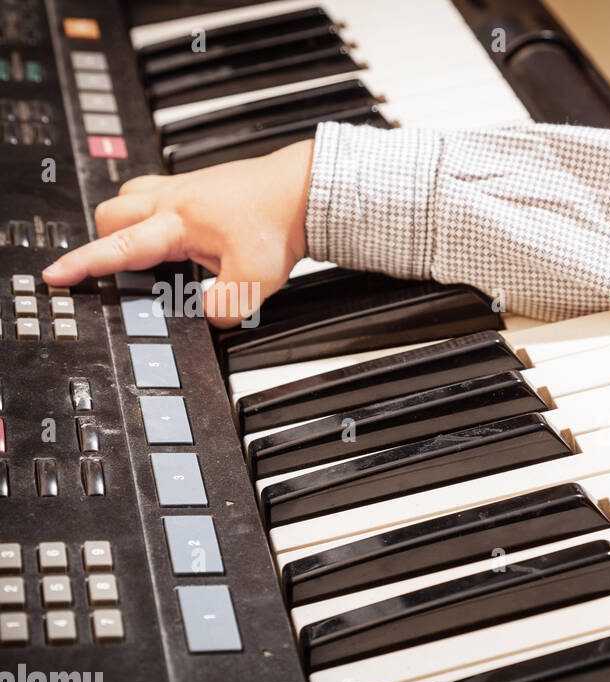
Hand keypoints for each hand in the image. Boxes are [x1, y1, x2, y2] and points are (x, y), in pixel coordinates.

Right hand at [41, 138, 314, 327]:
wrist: (304, 191)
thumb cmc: (279, 224)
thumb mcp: (256, 283)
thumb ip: (225, 309)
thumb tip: (207, 321)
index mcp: (178, 223)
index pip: (119, 247)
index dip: (85, 264)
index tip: (57, 276)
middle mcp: (172, 200)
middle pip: (110, 215)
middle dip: (104, 242)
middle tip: (116, 269)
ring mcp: (182, 188)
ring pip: (128, 198)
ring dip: (126, 223)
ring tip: (149, 253)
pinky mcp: (195, 186)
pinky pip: (153, 193)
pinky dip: (151, 213)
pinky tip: (176, 233)